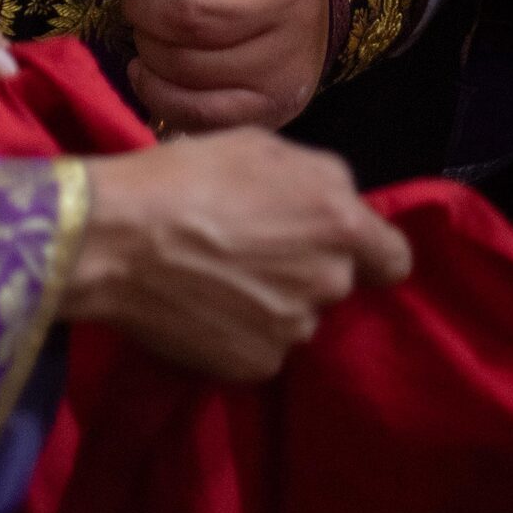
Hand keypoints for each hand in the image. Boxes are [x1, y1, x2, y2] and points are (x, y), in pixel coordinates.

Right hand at [65, 128, 410, 380]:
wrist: (117, 237)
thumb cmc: (187, 174)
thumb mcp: (261, 146)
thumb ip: (315, 179)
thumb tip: (329, 205)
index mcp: (338, 221)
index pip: (394, 258)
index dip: (373, 253)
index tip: (343, 247)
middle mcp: (328, 281)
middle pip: (336, 282)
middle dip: (306, 267)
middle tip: (253, 247)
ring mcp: (293, 329)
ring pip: (297, 315)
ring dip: (273, 300)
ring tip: (218, 276)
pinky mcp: (255, 366)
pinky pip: (262, 346)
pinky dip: (241, 331)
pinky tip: (204, 305)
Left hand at [71, 0, 329, 131]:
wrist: (317, 5)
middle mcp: (285, 8)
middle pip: (187, 14)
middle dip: (138, 3)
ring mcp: (280, 64)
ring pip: (184, 63)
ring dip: (145, 44)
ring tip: (144, 27)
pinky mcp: (269, 107)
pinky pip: (195, 110)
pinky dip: (155, 90)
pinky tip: (145, 70)